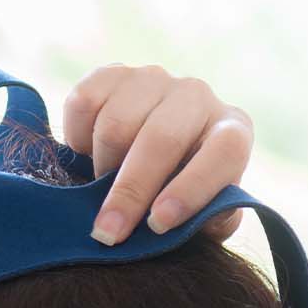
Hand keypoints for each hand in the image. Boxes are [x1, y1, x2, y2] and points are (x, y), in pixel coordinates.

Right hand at [60, 63, 253, 245]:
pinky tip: (87, 152)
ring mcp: (152, 80)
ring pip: (116, 124)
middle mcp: (196, 96)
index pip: (225, 150)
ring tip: (103, 184)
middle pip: (161, 138)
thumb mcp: (202, 217)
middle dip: (130, 191)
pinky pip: (83, 104)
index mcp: (231, 130)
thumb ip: (205, 222)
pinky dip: (77, 138)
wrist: (141, 156)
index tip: (158, 223)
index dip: (192, 187)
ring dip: (102, 166)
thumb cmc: (175, 194)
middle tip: (108, 232)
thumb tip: (187, 223)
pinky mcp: (110, 75)